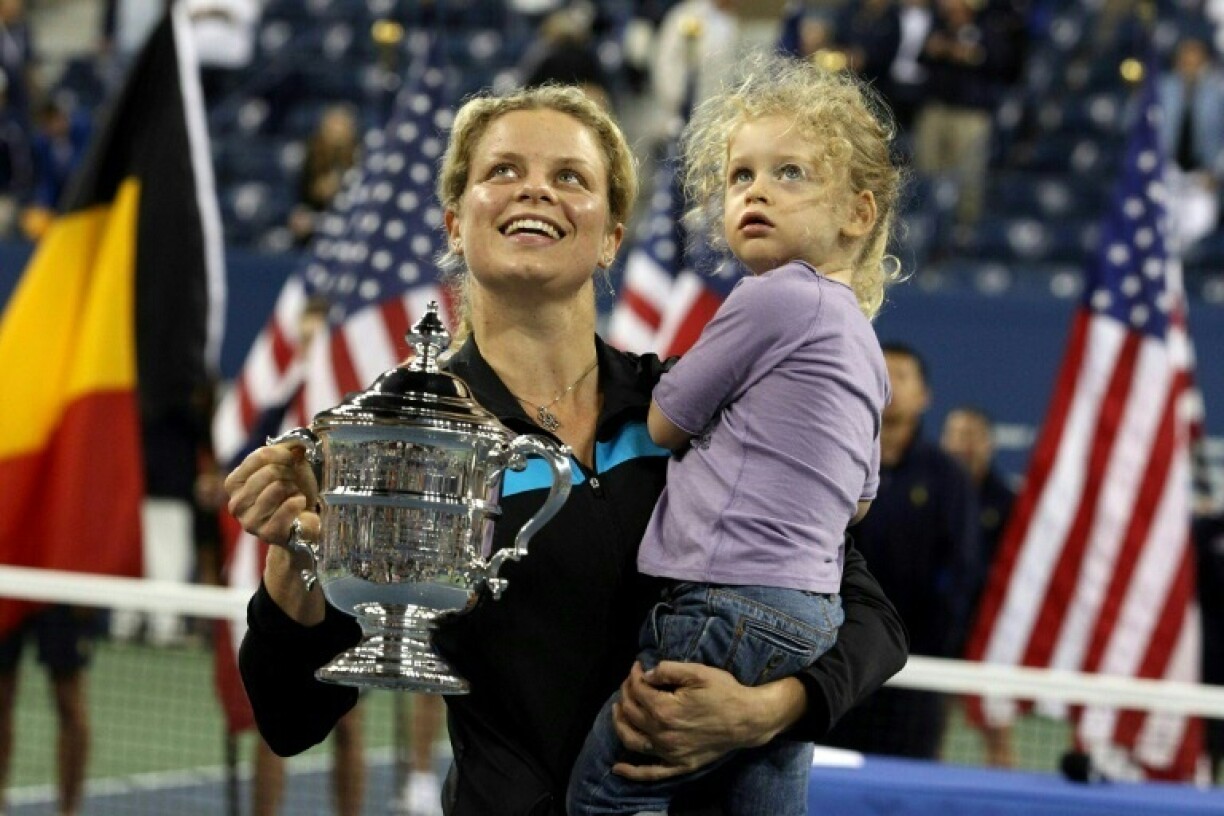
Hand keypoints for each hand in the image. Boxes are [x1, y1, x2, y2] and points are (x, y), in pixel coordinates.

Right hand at [224, 443, 318, 546]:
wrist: (304, 523)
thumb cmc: (293, 491)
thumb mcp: (290, 465)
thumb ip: (289, 449)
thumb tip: (297, 442)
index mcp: (234, 483)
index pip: (260, 456)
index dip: (284, 454)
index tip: (293, 459)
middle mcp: (236, 503)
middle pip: (270, 471)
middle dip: (289, 473)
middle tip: (293, 483)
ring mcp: (249, 521)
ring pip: (278, 487)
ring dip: (294, 489)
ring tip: (294, 496)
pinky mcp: (267, 534)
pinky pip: (288, 506)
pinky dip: (299, 502)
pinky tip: (299, 506)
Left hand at [611, 661, 803, 781]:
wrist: (749, 720)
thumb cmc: (725, 692)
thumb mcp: (698, 672)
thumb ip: (668, 670)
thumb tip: (646, 674)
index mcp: (665, 710)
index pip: (638, 691)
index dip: (634, 675)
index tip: (638, 666)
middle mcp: (663, 734)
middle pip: (632, 712)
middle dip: (627, 692)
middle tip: (632, 682)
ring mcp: (670, 753)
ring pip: (632, 741)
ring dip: (620, 724)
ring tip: (618, 709)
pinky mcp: (679, 765)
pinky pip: (650, 773)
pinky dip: (632, 772)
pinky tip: (617, 768)